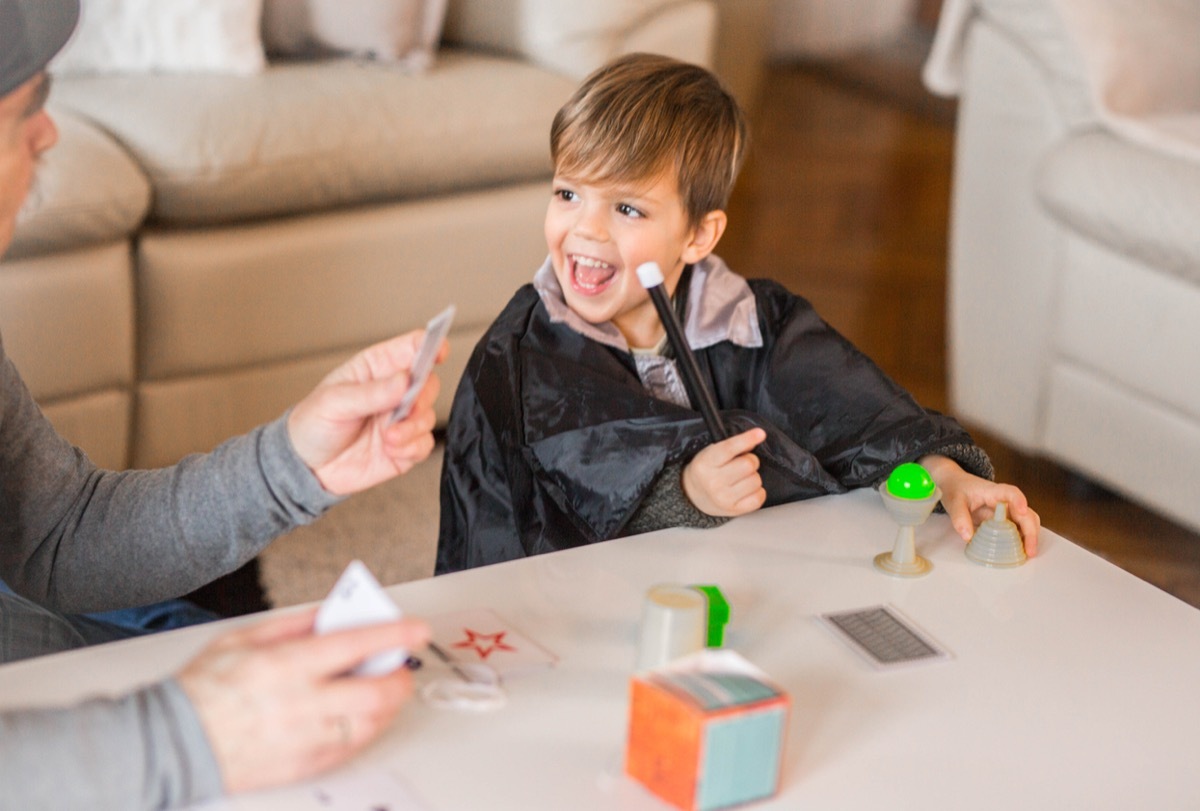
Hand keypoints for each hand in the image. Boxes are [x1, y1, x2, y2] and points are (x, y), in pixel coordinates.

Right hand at [177, 607, 430, 794]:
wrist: (171, 742)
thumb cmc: (202, 688)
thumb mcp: (244, 638)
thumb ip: (295, 624)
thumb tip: (334, 613)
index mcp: (284, 666)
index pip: (355, 644)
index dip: (394, 634)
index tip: (417, 628)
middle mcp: (299, 705)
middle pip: (374, 692)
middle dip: (400, 676)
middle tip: (403, 666)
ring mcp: (303, 740)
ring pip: (369, 723)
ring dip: (388, 705)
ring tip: (386, 689)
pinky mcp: (302, 766)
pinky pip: (350, 749)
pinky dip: (365, 729)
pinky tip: (362, 715)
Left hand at [287, 331, 447, 494]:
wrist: (307, 467)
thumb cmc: (314, 424)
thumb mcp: (334, 402)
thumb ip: (371, 392)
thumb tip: (404, 380)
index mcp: (376, 368)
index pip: (410, 348)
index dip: (429, 345)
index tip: (438, 352)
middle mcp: (393, 392)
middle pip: (428, 383)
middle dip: (421, 397)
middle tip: (405, 408)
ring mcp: (401, 420)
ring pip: (428, 416)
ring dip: (412, 428)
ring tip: (388, 437)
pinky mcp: (405, 446)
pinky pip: (424, 444)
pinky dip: (412, 447)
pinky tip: (391, 449)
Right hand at [681, 428, 767, 516]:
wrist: (692, 495)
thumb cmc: (707, 469)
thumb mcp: (711, 452)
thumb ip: (732, 445)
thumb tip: (756, 437)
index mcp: (706, 463)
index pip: (729, 449)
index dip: (747, 439)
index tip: (760, 433)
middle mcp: (713, 482)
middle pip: (748, 465)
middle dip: (750, 461)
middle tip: (741, 463)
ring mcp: (723, 498)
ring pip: (756, 481)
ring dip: (753, 476)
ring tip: (742, 478)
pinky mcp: (734, 510)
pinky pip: (759, 497)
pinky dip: (758, 491)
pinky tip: (747, 489)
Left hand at [920, 454, 1040, 555]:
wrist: (956, 485)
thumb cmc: (956, 489)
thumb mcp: (953, 501)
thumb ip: (959, 517)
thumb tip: (968, 537)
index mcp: (993, 491)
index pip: (1011, 492)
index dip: (1019, 501)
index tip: (1022, 511)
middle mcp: (1005, 501)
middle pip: (1025, 512)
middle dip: (1030, 531)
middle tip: (1030, 550)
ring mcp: (1007, 511)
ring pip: (1026, 522)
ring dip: (1030, 537)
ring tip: (1028, 554)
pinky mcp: (1005, 520)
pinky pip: (1018, 529)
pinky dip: (1022, 539)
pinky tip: (1020, 552)